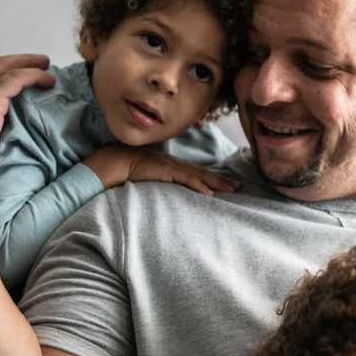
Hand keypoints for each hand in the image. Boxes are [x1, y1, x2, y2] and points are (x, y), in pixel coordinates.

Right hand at [83, 145, 240, 196]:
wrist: (116, 161)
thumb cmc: (129, 170)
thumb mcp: (149, 174)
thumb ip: (160, 180)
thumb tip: (166, 190)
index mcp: (172, 165)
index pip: (197, 172)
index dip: (213, 177)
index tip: (227, 182)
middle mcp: (176, 164)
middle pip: (204, 173)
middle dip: (222, 180)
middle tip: (239, 186)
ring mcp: (173, 167)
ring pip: (200, 176)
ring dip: (217, 183)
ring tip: (232, 189)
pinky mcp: (167, 172)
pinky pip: (186, 180)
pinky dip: (199, 186)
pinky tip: (210, 194)